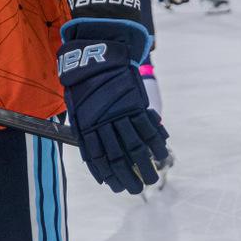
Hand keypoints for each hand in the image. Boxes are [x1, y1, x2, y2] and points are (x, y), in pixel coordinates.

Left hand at [58, 18, 168, 194]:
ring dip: (146, 167)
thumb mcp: (77, 103)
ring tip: (152, 179)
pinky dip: (157, 144)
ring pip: (137, 148)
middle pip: (119, 159)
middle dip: (128, 178)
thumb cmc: (84, 79)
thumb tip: (92, 150)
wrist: (97, 51)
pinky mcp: (136, 104)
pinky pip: (149, 129)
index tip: (114, 186)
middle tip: (136, 190)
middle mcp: (105, 123)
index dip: (107, 175)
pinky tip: (162, 154)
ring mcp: (122, 114)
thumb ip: (85, 127)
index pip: (98, 158)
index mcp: (87, 125)